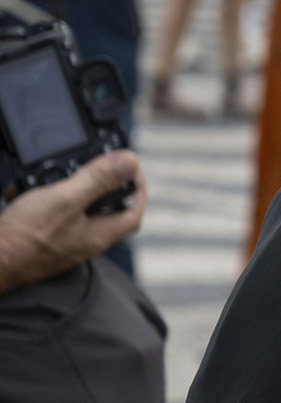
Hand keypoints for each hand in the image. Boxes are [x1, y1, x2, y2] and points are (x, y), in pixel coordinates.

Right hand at [0, 151, 144, 293]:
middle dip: (95, 181)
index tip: (129, 167)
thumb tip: (130, 161)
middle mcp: (82, 240)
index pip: (133, 212)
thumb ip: (98, 180)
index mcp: (98, 235)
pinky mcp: (37, 238)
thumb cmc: (23, 239)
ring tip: (44, 173)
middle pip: (102, 206)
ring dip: (58, 186)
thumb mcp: (64, 200)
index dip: (138, 188)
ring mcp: (60, 240)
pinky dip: (34, 196)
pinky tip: (19, 188)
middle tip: (86, 162)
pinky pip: (43, 211)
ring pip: (70, 206)